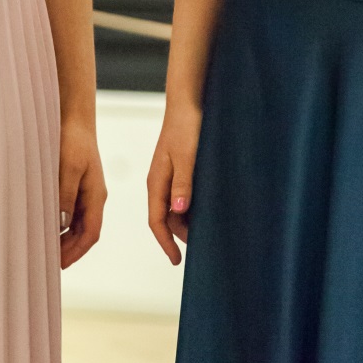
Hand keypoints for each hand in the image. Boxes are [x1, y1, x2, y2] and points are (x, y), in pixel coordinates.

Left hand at [59, 117, 105, 268]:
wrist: (74, 118)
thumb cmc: (73, 140)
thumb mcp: (69, 168)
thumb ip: (66, 196)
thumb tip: (62, 224)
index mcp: (96, 196)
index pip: (90, 233)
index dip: (76, 251)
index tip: (60, 264)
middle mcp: (93, 197)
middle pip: (85, 232)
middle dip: (70, 249)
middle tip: (50, 262)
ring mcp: (86, 191)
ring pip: (77, 224)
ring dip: (65, 239)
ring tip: (46, 249)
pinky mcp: (76, 184)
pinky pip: (71, 212)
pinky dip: (61, 224)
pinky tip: (47, 226)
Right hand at [146, 100, 201, 265]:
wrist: (188, 102)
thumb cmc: (187, 126)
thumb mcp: (187, 156)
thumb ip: (183, 182)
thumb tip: (179, 210)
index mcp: (156, 181)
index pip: (156, 220)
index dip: (166, 242)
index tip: (176, 261)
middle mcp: (160, 181)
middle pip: (166, 218)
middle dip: (179, 235)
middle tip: (202, 246)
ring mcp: (169, 175)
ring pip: (175, 207)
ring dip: (187, 222)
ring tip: (207, 232)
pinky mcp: (179, 168)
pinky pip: (182, 195)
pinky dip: (191, 207)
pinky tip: (206, 210)